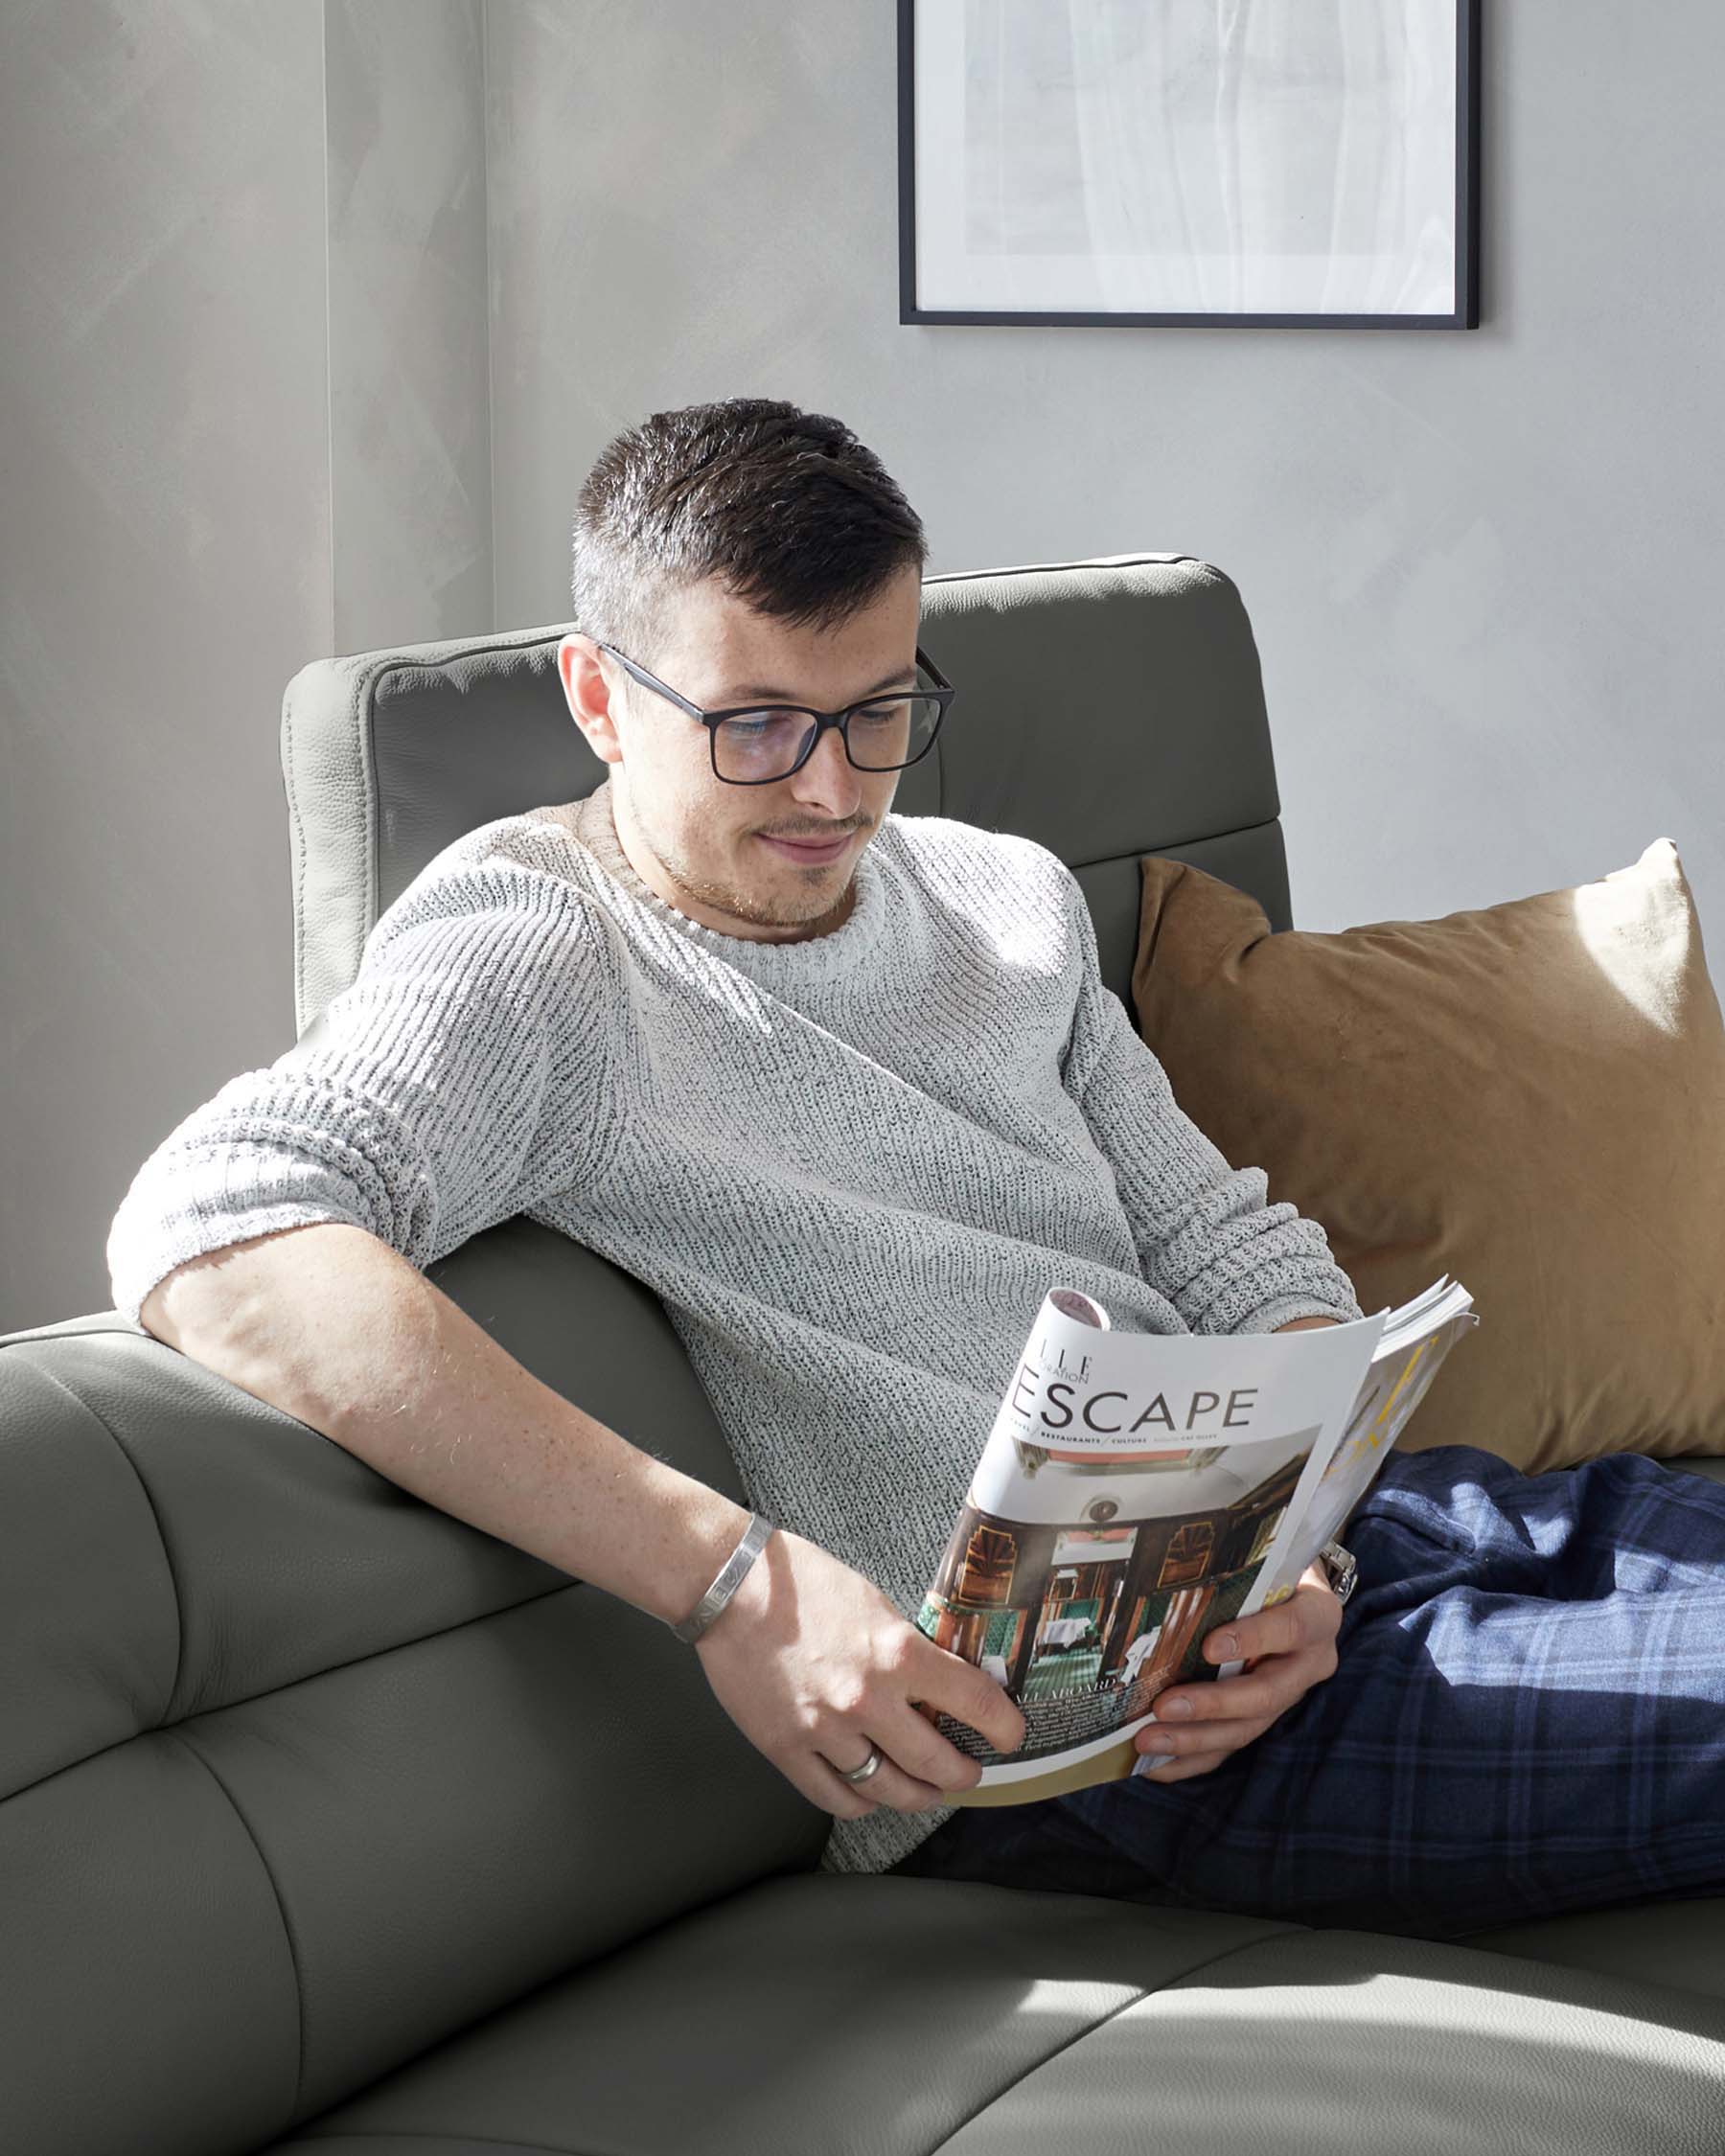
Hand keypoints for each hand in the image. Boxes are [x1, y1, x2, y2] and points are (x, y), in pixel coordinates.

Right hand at [693, 1524, 1028, 1819]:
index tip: (1011, 1735)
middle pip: (937, 1764)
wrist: (730, 1588)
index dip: (1005, 1727)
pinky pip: (837, 1798)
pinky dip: (862, 1803)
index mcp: (897, 1653)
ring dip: (917, 1796)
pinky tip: (871, 1793)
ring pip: (889, 1791)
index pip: (976, 1705)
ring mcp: (825, 1730)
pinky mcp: (787, 1749)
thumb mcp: (876, 1603)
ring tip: (925, 1790)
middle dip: (963, 1774)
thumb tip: (941, 1682)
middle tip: (968, 1771)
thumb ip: (909, 1648)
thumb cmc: (801, 1583)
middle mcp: (867, 1699)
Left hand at [1133, 1559, 1341, 1781]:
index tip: (1210, 1647)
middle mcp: (1310, 1663)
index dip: (1255, 1639)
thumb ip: (1237, 1567)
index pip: (1293, 1628)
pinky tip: (1156, 1768)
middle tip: (1162, 1707)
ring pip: (1246, 1729)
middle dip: (1212, 1705)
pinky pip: (1230, 1746)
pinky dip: (1192, 1760)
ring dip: (1194, 1740)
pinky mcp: (1264, 1718)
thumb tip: (1174, 1566)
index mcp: (1317, 1616)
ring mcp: (1288, 1695)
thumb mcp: (1265, 1560)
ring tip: (1147, 1741)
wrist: (1292, 1589)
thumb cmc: (1269, 1567)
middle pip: (1266, 1694)